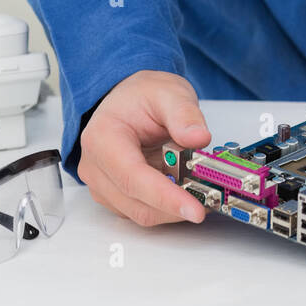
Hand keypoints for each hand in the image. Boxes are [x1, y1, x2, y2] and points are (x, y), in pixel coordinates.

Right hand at [77, 70, 210, 225]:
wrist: (127, 100)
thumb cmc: (140, 96)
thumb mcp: (169, 93)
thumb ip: (184, 114)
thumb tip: (199, 138)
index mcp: (103, 138)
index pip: (133, 178)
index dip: (165, 198)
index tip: (195, 209)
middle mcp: (95, 167)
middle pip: (136, 203)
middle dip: (175, 207)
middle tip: (209, 200)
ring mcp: (102, 184)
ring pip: (140, 213)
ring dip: (171, 209)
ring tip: (199, 190)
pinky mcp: (113, 195)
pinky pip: (141, 211)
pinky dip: (165, 207)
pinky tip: (183, 190)